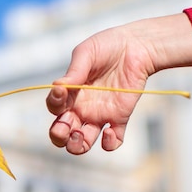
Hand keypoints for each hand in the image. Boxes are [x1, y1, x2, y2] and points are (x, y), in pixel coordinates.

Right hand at [46, 13, 191, 153]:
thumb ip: (74, 72)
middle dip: (59, 136)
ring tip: (81, 136)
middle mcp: (81, 108)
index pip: (55, 108)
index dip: (54, 105)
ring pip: (83, 142)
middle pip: (62, 132)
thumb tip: (58, 87)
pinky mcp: (119, 118)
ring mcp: (100, 115)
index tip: (61, 91)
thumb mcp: (87, 54)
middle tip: (65, 129)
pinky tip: (110, 131)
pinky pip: (112, 141)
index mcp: (70, 93)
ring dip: (77, 146)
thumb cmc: (108, 46)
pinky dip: (109, 143)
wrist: (137, 46)